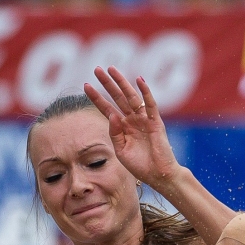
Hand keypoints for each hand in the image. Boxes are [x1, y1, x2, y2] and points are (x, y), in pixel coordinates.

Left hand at [83, 66, 181, 190]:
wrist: (158, 175)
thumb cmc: (140, 165)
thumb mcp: (121, 150)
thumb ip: (115, 133)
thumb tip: (112, 114)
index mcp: (123, 127)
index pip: (107, 108)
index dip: (96, 97)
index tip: (86, 85)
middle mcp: (132, 120)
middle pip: (118, 97)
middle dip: (107, 83)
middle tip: (97, 69)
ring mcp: (144, 120)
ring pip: (131, 97)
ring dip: (122, 83)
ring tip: (112, 69)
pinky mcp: (156, 122)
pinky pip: (150, 105)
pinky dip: (146, 92)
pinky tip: (139, 80)